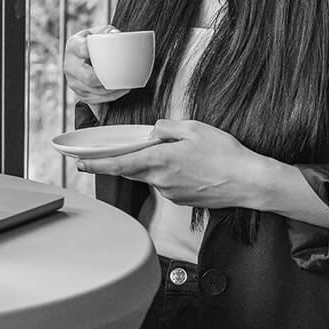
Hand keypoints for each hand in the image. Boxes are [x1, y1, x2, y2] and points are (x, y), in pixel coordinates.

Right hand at [63, 25, 132, 109]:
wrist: (84, 57)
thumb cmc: (95, 42)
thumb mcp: (100, 32)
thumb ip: (109, 32)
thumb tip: (117, 35)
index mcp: (73, 45)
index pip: (83, 49)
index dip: (96, 53)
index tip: (111, 56)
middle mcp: (69, 64)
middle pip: (88, 77)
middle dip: (107, 79)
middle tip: (122, 76)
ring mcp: (72, 81)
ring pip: (94, 90)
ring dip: (112, 90)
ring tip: (126, 85)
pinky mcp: (79, 93)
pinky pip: (96, 99)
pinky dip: (110, 97)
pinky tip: (119, 91)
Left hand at [75, 119, 265, 209]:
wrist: (250, 182)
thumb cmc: (225, 154)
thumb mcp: (193, 128)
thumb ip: (165, 128)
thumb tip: (152, 133)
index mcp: (160, 160)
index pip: (119, 164)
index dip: (96, 164)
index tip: (79, 163)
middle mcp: (161, 180)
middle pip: (131, 170)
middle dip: (118, 162)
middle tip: (106, 155)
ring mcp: (171, 193)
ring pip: (150, 176)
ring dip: (152, 165)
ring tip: (176, 155)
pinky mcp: (182, 200)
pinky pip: (166, 184)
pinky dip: (168, 174)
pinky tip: (187, 166)